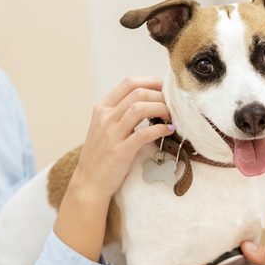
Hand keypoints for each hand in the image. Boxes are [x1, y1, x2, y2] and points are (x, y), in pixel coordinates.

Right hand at [54, 77, 173, 260]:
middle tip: (174, 105)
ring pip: (141, 108)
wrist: (89, 182)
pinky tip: (170, 130)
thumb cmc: (103, 155)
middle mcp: (105, 117)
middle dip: (161, 95)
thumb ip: (122, 113)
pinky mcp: (120, 150)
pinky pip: (144, 133)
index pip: (129, 83)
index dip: (152, 81)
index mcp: (102, 108)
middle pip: (138, 92)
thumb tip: (150, 102)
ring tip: (173, 116)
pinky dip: (160, 129)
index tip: (167, 88)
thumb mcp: (106, 128)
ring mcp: (111, 133)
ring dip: (162, 109)